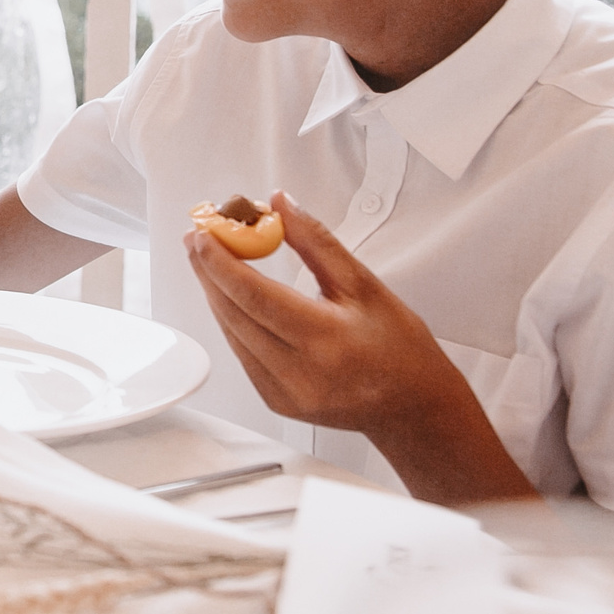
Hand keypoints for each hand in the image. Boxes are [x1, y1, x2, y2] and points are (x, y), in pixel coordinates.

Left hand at [186, 191, 536, 503]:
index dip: (220, 262)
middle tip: (198, 237)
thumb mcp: (365, 286)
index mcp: (327, 340)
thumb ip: (316, 242)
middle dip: (209, 271)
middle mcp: (301, 373)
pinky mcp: (276, 403)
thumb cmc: (401, 349)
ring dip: (215, 293)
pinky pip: (241, 353)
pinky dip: (232, 320)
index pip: (255, 295)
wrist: (415, 408)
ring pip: (232, 334)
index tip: (204, 234)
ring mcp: (285, 394)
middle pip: (235, 313)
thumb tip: (280, 204)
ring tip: (207, 259)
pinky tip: (229, 296)